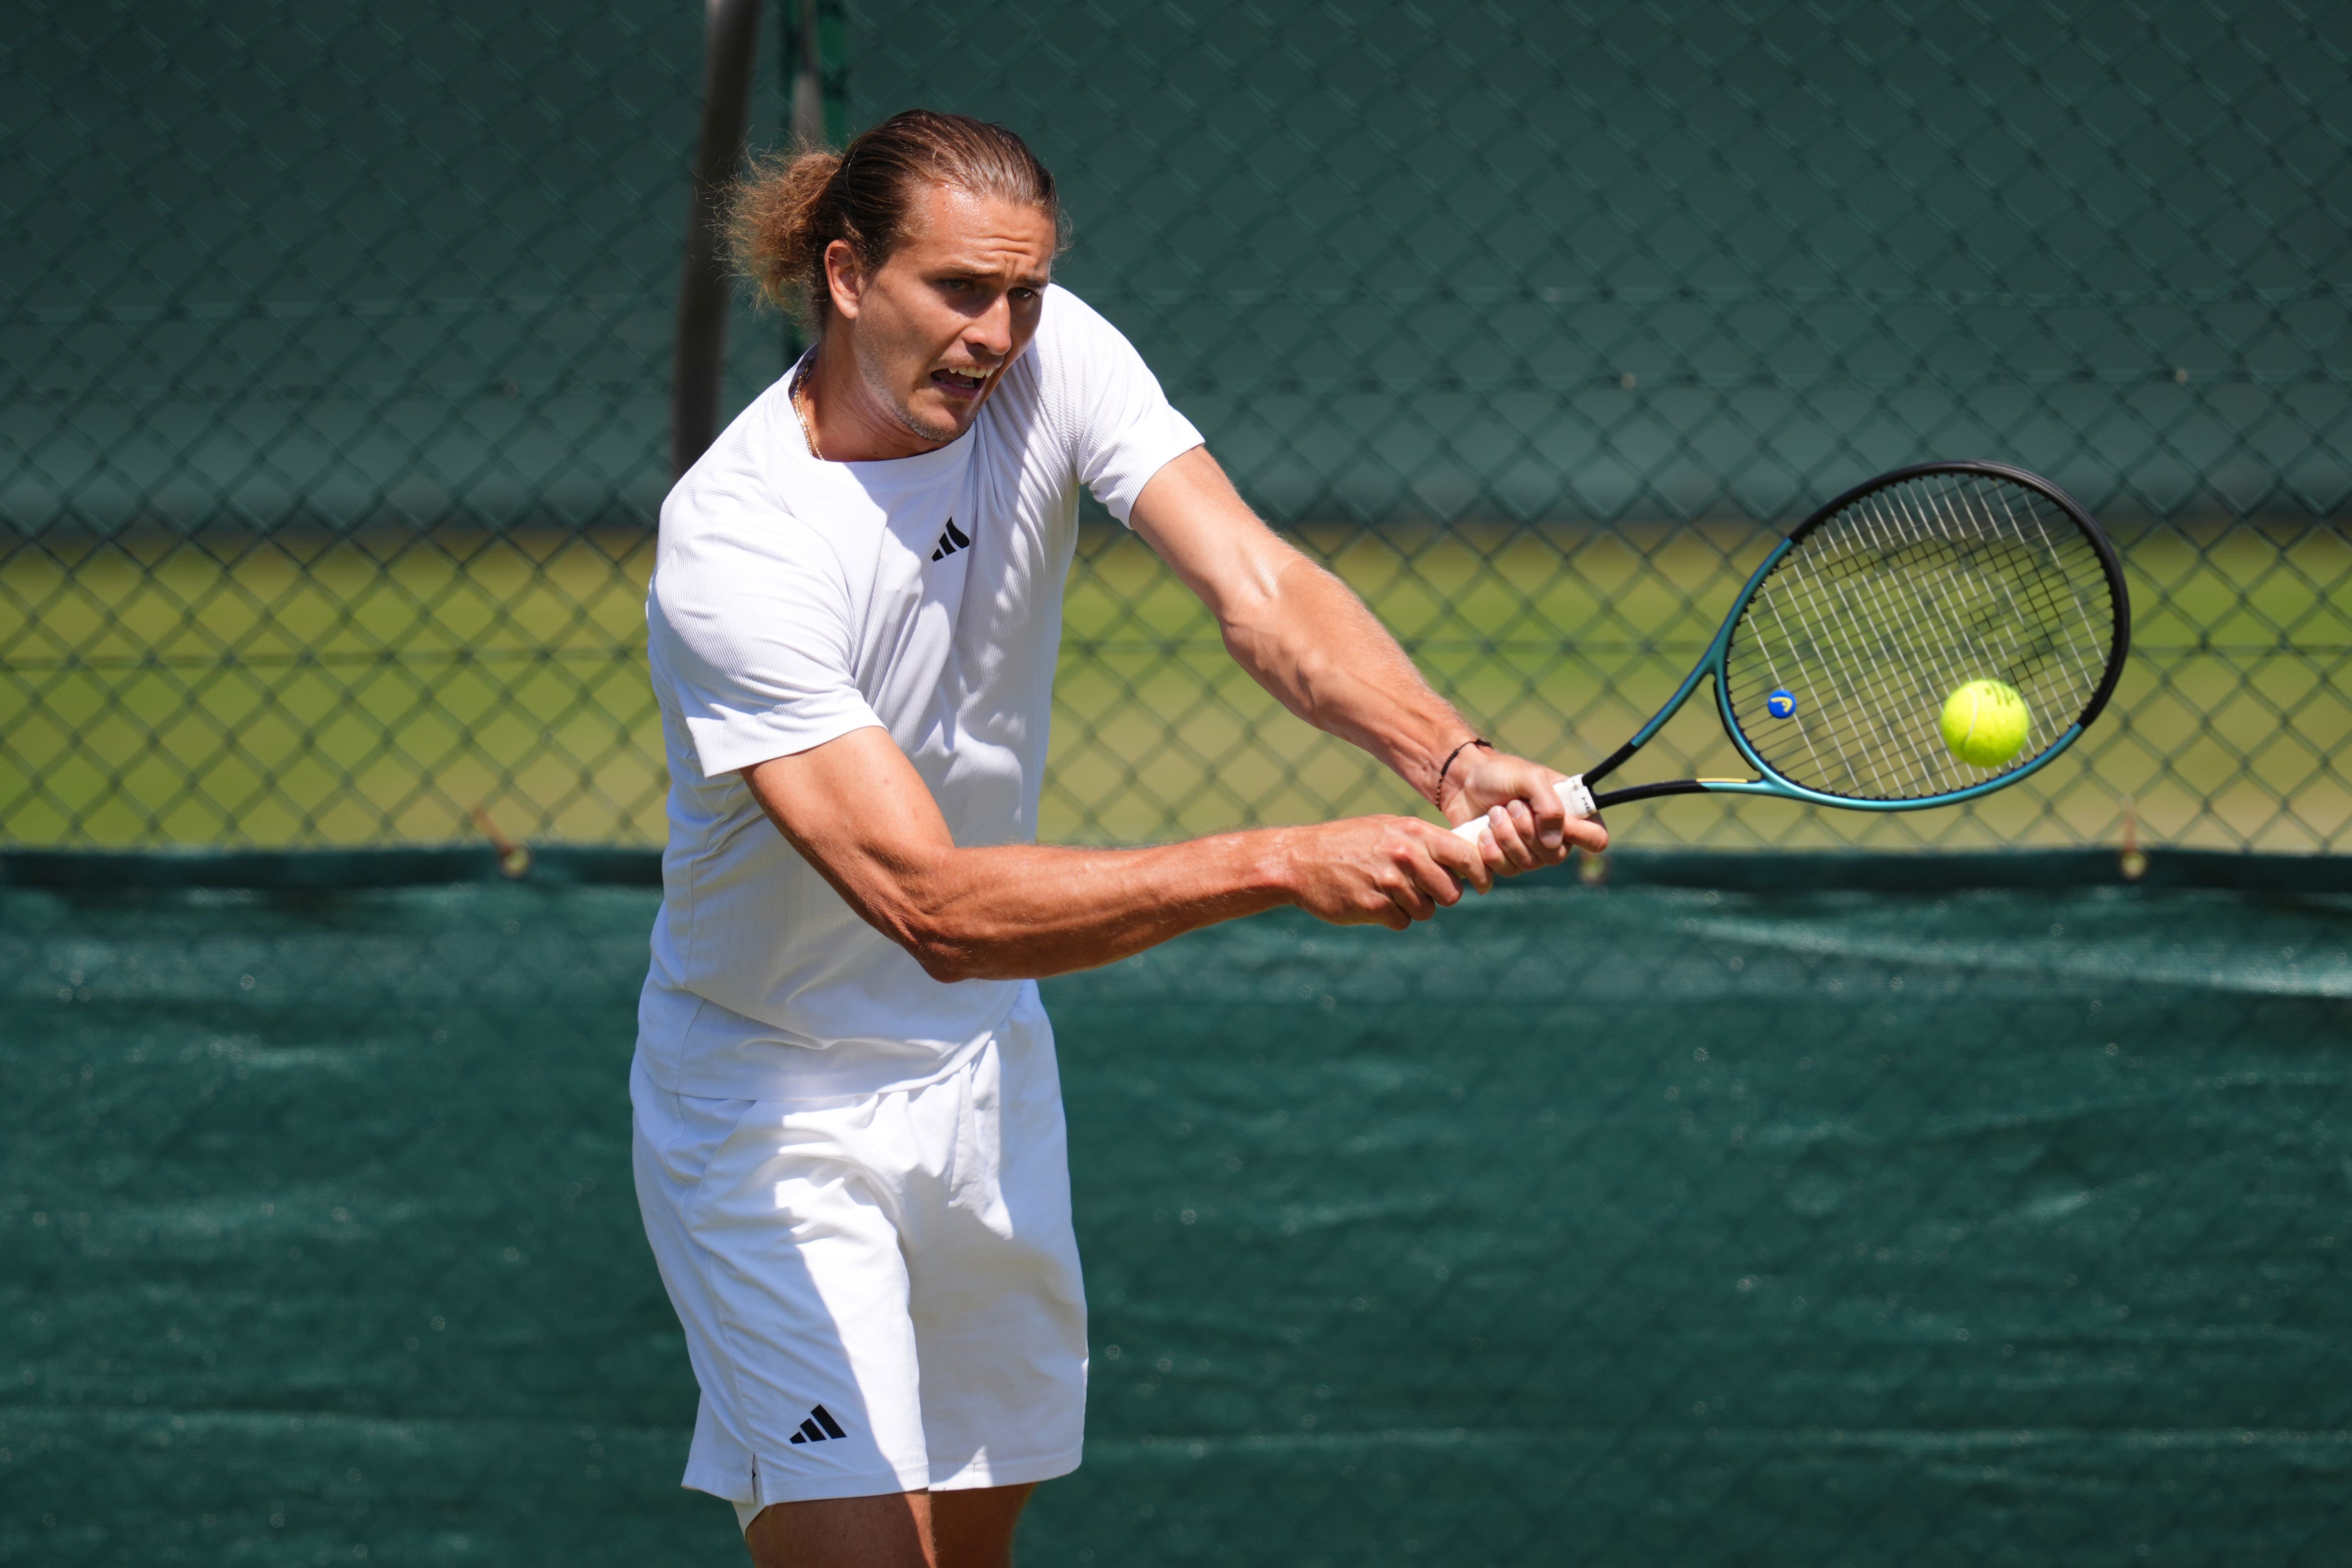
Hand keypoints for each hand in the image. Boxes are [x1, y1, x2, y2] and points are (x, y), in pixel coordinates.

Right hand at [1281, 815, 1494, 929]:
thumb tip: (1462, 856)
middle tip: (1420, 890)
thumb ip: (1423, 841)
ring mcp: (1389, 882)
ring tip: (1387, 891)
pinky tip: (1372, 901)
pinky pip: (1402, 922)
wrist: (1299, 860)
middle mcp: (1405, 855)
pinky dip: (1392, 917)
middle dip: (1440, 896)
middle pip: (1451, 892)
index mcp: (1413, 832)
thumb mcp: (1387, 828)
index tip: (1483, 884)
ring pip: (1427, 911)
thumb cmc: (1347, 842)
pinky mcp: (1373, 906)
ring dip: (1412, 908)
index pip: (1466, 855)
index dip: (1480, 873)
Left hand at [1438, 747, 1609, 872]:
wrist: (1464, 781)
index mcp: (1572, 813)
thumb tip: (1554, 843)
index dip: (1577, 834)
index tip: (1550, 817)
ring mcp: (1532, 851)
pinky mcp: (1507, 860)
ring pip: (1530, 864)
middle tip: (1512, 806)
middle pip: (1556, 856)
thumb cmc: (1502, 773)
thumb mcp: (1529, 777)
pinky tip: (1484, 832)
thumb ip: (1549, 805)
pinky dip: (1493, 851)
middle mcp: (1556, 837)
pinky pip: (1507, 871)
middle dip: (1528, 830)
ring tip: (1495, 813)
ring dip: (1507, 837)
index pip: (1596, 838)